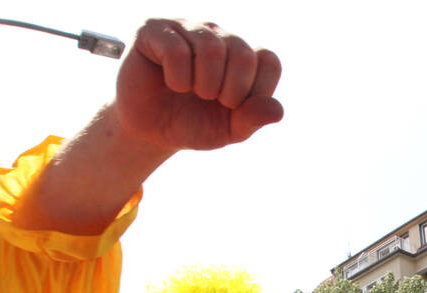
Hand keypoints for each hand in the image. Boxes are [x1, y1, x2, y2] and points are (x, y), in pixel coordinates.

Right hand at [113, 19, 282, 153]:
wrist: (149, 131)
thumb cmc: (191, 125)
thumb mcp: (228, 130)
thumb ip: (253, 120)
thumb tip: (277, 111)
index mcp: (241, 53)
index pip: (268, 60)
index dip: (256, 91)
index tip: (234, 106)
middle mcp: (217, 34)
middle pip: (242, 53)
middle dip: (229, 91)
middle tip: (209, 100)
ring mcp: (187, 27)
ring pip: (212, 49)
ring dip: (203, 84)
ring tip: (191, 92)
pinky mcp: (154, 29)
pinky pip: (177, 50)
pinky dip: (178, 78)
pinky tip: (171, 83)